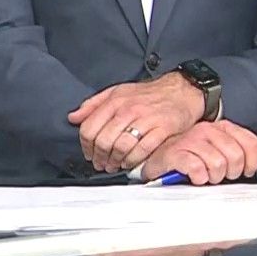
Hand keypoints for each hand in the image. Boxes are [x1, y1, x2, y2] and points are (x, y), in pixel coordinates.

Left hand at [70, 74, 202, 172]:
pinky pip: (143, 149)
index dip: (86, 146)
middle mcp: (129, 109)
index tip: (89, 153)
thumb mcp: (118, 92)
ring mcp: (146, 119)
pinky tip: (131, 162)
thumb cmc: (150, 94)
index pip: (89, 128)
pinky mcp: (163, 129)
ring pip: (121, 147)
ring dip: (115, 161)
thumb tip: (73, 117)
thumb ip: (93, 104)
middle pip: (104, 141)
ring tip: (116, 165)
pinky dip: (134, 160)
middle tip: (102, 164)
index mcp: (115, 101)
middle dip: (100, 158)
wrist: (183, 90)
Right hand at [143, 120, 256, 185]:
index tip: (246, 170)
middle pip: (236, 156)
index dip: (252, 162)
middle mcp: (208, 130)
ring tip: (207, 177)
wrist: (160, 158)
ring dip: (214, 177)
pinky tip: (195, 178)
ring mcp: (191, 141)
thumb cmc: (194, 155)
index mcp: (223, 128)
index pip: (251, 143)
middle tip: (222, 175)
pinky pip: (197, 169)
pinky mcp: (175, 154)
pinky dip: (199, 178)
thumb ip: (251, 147)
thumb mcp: (225, 148)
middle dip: (232, 172)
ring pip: (218, 164)